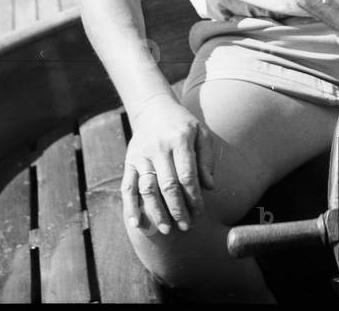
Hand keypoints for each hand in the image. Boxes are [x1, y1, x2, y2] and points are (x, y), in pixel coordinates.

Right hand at [122, 93, 216, 234]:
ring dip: (156, 212)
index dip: (193, 197)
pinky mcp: (129, 162)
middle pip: (167, 185)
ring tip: (166, 229)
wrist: (154, 109)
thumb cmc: (183, 125)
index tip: (200, 212)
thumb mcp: (201, 134)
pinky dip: (131, 207)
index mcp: (179, 139)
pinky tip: (137, 224)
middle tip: (186, 226)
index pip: (187, 175)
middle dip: (178, 209)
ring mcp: (141, 155)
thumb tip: (210, 188)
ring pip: (147, 189)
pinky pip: (128, 187)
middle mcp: (158, 147)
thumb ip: (206, 160)